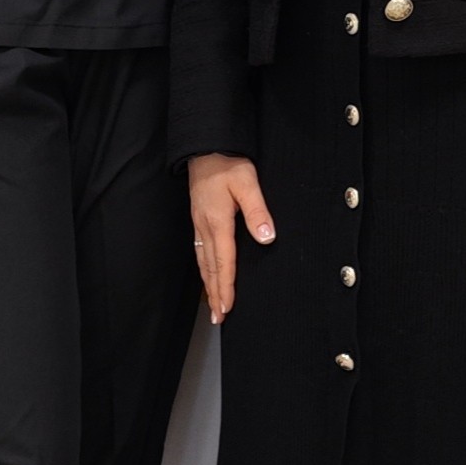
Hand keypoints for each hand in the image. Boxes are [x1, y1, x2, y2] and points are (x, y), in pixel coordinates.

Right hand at [189, 153, 271, 319]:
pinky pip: (200, 251)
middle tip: (219, 318)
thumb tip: (266, 237)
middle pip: (210, 268)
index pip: (224, 262)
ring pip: (203, 261)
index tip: (227, 309)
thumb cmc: (226, 162)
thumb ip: (257, 210)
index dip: (226, 288)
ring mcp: (199, 223)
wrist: (205, 146)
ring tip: (212, 304)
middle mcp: (205, 227)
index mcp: (217, 222)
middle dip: (215, 294)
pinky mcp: (199, 218)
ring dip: (208, 284)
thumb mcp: (247, 183)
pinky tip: (207, 274)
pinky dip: (204, 268)